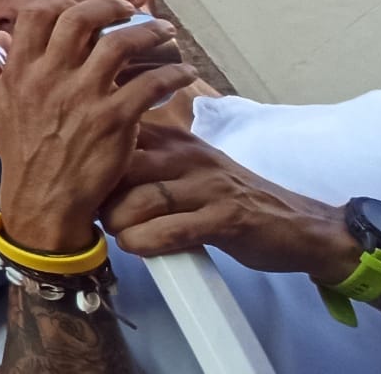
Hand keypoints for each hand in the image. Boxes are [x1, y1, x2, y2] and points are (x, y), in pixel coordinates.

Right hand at [0, 0, 193, 251]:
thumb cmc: (19, 152)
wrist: (41, 198)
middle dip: (111, 6)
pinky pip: (150, 84)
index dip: (64, 3)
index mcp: (22, 69)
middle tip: (129, 11)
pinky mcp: (114, 119)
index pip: (39, 13)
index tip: (82, 9)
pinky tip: (184, 73)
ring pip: (122, 43)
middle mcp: (51, 75)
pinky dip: (172, 74)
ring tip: (165, 32)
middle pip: (83, 18)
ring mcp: (84, 96)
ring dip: (150, 32)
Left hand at [103, 124, 360, 283]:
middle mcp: (189, 156)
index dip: (90, 162)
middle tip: (97, 216)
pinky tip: (138, 246)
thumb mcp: (186, 169)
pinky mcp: (226, 218)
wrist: (298, 224)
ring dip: (119, 224)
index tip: (82, 183)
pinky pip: (171, 230)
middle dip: (99, 196)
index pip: (117, 135)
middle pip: (121, 166)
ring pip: (141, 199)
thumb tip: (90, 174)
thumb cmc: (229, 198)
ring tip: (120, 234)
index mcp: (175, 139)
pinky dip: (146, 242)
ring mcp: (209, 186)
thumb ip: (145, 164)